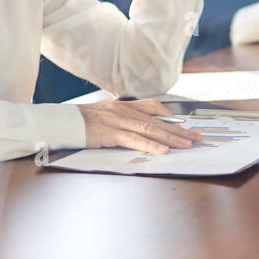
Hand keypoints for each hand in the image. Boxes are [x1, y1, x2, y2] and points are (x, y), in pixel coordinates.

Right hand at [78, 98, 203, 154]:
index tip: (184, 126)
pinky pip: (135, 140)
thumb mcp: (105, 118)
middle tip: (197, 138)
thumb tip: (140, 134)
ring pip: (151, 129)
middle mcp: (125, 111)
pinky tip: (163, 151)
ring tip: (187, 145)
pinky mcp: (111, 133)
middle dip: (180, 130)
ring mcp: (118, 121)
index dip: (170, 117)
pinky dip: (151, 146)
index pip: (153, 108)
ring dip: (172, 138)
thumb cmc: (81, 123)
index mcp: (124, 106)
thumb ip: (122, 122)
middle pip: (158, 121)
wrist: (61, 122)